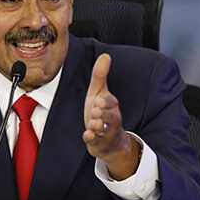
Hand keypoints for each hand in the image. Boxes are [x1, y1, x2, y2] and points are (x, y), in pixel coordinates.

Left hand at [83, 54, 140, 179]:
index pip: (111, 103)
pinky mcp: (99, 144)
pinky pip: (97, 143)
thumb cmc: (103, 113)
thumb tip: (105, 55)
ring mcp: (106, 133)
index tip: (98, 101)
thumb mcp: (99, 93)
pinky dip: (92, 139)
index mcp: (112, 106)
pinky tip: (87, 136)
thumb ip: (100, 75)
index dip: (105, 102)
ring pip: (105, 130)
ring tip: (92, 124)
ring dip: (98, 126)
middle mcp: (112, 120)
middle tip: (95, 111)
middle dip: (103, 114)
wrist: (110, 140)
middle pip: (110, 116)